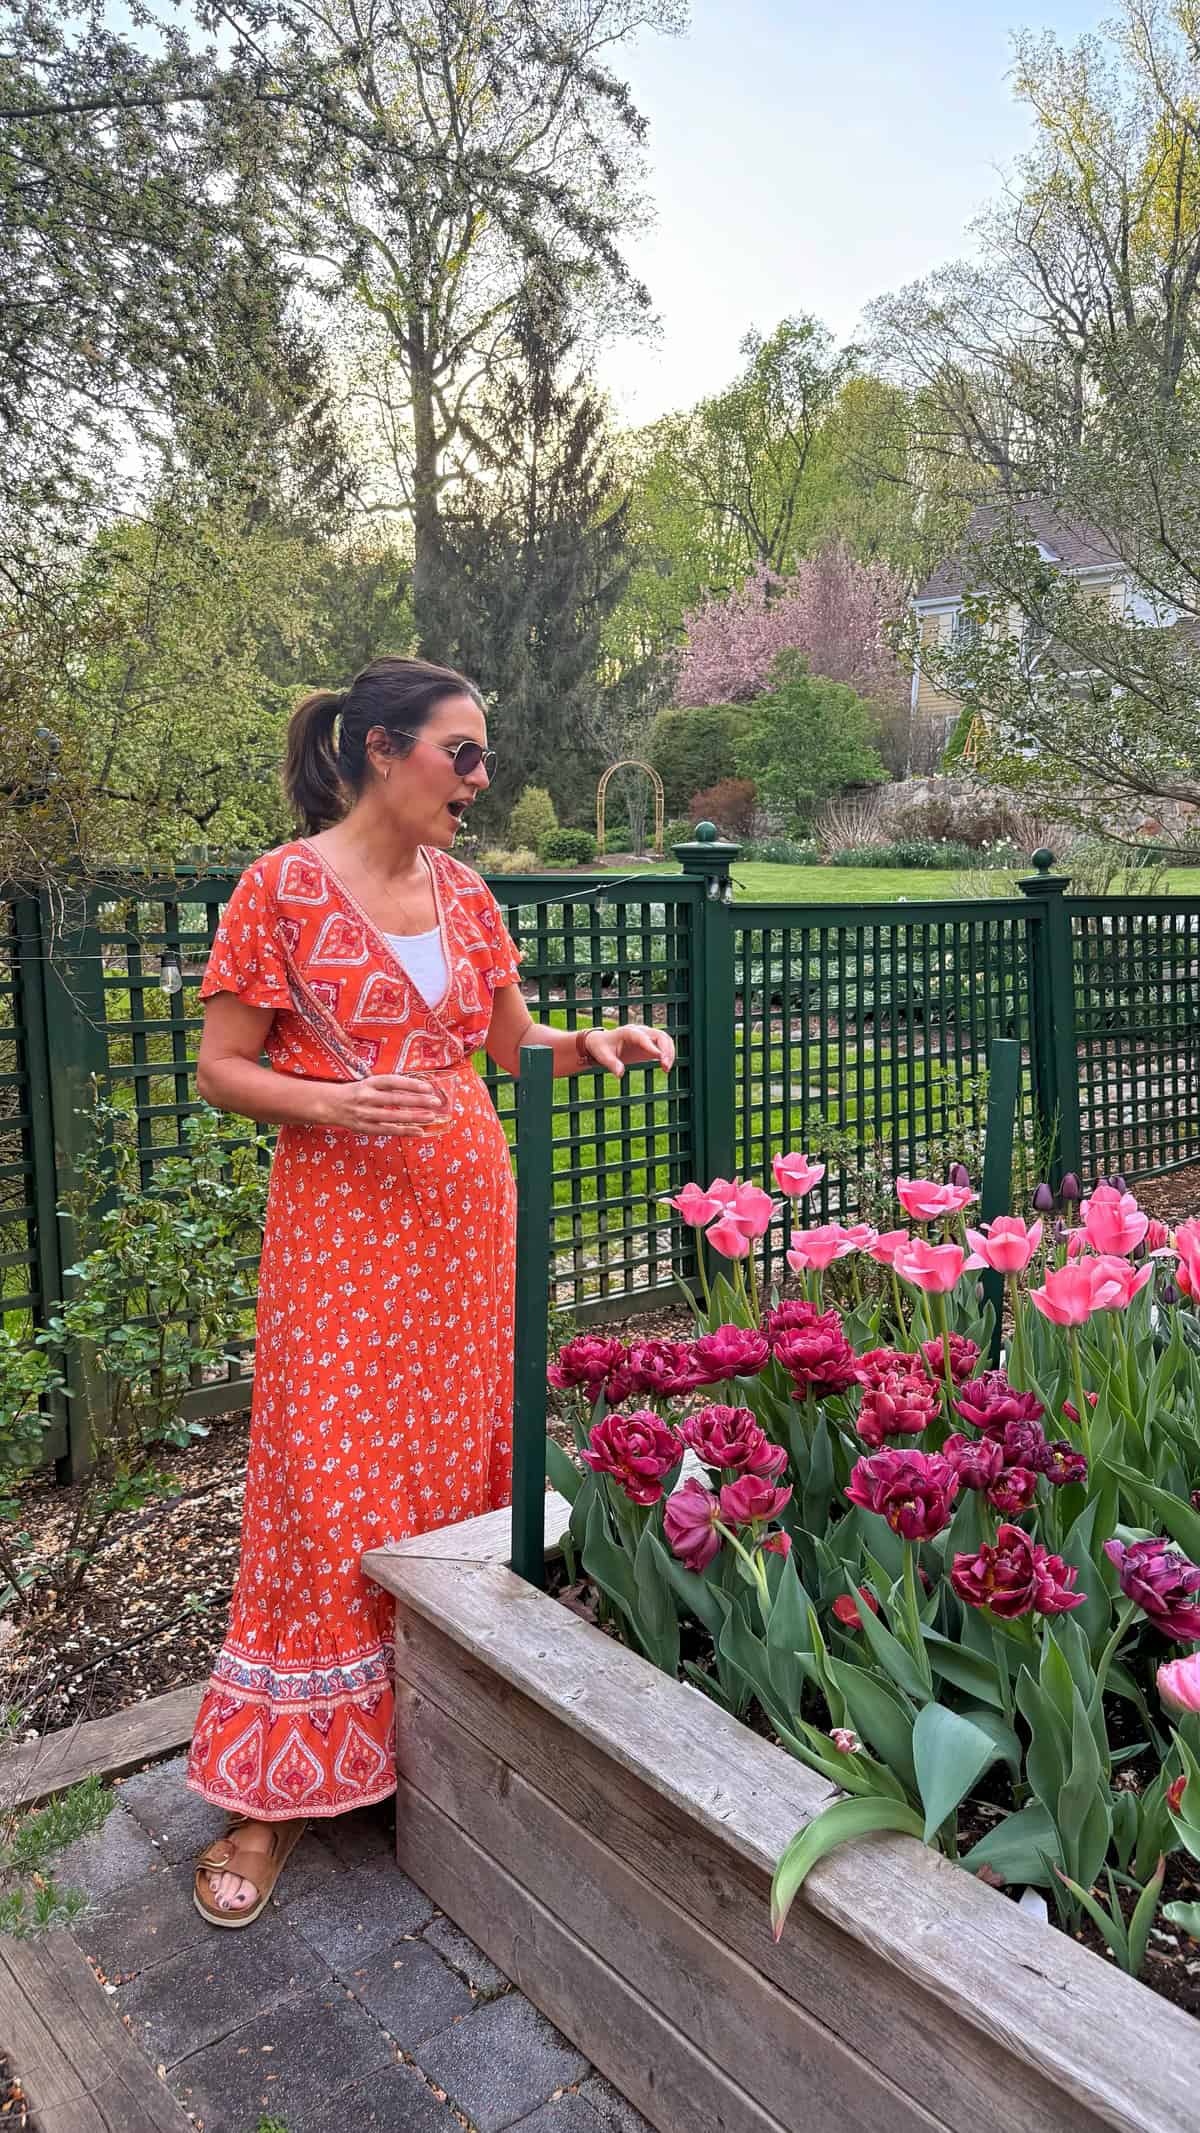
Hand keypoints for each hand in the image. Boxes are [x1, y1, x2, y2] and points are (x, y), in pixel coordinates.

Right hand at [319, 1074, 448, 1134]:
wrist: (330, 1105)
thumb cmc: (357, 1092)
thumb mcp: (370, 1083)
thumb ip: (389, 1086)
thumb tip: (418, 1088)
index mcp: (369, 1083)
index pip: (393, 1082)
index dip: (411, 1084)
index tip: (428, 1087)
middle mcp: (367, 1097)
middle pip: (395, 1100)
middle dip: (417, 1101)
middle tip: (436, 1102)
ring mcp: (365, 1114)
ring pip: (393, 1117)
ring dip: (414, 1117)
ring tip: (431, 1117)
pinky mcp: (364, 1128)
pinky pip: (387, 1131)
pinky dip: (404, 1131)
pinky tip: (419, 1131)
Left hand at [582, 1022, 674, 1078]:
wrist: (602, 1043)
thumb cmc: (601, 1048)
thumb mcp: (602, 1056)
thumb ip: (611, 1064)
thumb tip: (620, 1074)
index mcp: (628, 1032)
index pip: (642, 1037)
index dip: (651, 1046)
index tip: (659, 1056)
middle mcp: (640, 1032)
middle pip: (660, 1036)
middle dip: (666, 1050)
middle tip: (665, 1066)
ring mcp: (647, 1037)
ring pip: (665, 1040)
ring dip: (670, 1053)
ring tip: (666, 1069)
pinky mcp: (650, 1045)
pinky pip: (664, 1047)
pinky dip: (668, 1056)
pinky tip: (665, 1068)